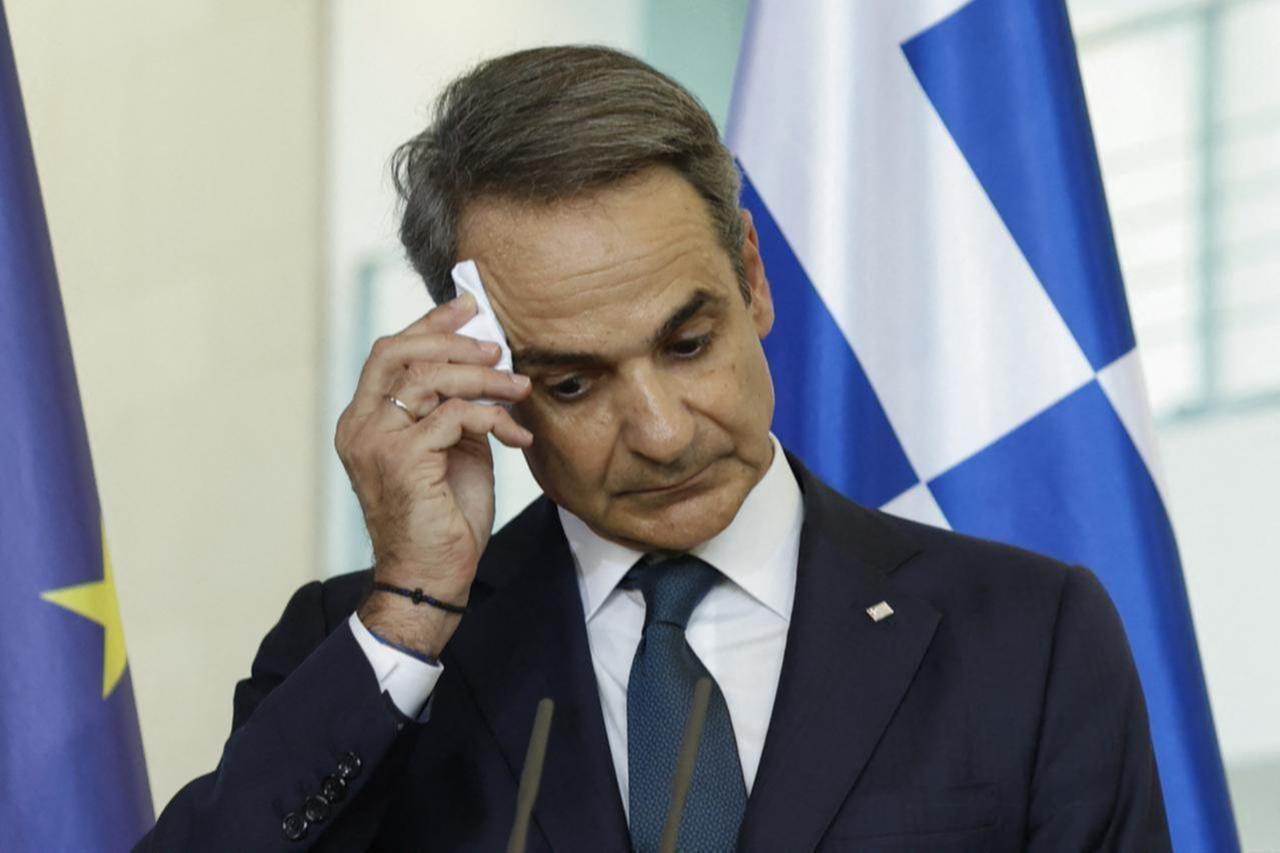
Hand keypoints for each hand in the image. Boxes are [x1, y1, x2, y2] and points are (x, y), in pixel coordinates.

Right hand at [336, 293, 531, 655]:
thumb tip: (486, 365)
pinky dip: (492, 418)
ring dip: (484, 378)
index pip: (389, 353)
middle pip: (399, 353)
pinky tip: (516, 435)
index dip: (430, 326)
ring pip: (430, 380)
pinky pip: (455, 416)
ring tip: (518, 387)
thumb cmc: (444, 517)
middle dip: (454, 342)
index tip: (469, 309)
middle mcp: (360, 426)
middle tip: (497, 348)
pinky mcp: (404, 461)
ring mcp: (377, 443)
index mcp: (364, 420)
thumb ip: (455, 408)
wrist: (432, 576)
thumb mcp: (451, 450)